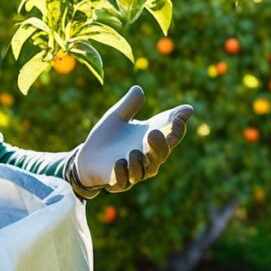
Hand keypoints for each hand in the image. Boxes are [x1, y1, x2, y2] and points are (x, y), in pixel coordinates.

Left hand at [65, 85, 192, 198]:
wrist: (86, 155)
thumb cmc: (107, 136)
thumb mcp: (116, 116)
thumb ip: (128, 105)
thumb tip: (138, 89)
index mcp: (150, 139)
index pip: (170, 133)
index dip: (178, 125)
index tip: (183, 113)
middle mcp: (147, 157)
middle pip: (162, 154)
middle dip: (161, 145)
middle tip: (156, 133)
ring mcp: (134, 170)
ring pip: (145, 170)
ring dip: (141, 161)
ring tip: (134, 151)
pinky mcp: (117, 181)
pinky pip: (123, 180)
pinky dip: (123, 172)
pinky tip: (119, 162)